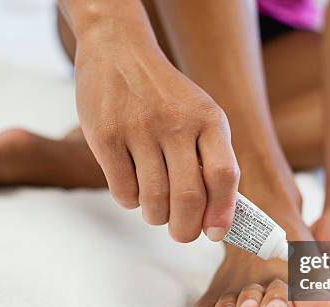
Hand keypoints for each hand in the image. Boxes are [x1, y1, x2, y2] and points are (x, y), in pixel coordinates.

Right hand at [73, 33, 238, 242]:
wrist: (119, 50)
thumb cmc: (166, 95)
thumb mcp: (202, 114)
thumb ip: (213, 158)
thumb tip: (218, 217)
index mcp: (209, 119)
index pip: (224, 175)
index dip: (223, 212)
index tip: (215, 232)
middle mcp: (176, 122)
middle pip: (189, 196)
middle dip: (186, 229)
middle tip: (182, 233)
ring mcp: (139, 128)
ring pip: (154, 200)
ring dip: (156, 217)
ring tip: (156, 210)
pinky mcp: (105, 135)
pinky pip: (123, 191)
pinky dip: (130, 202)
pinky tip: (133, 188)